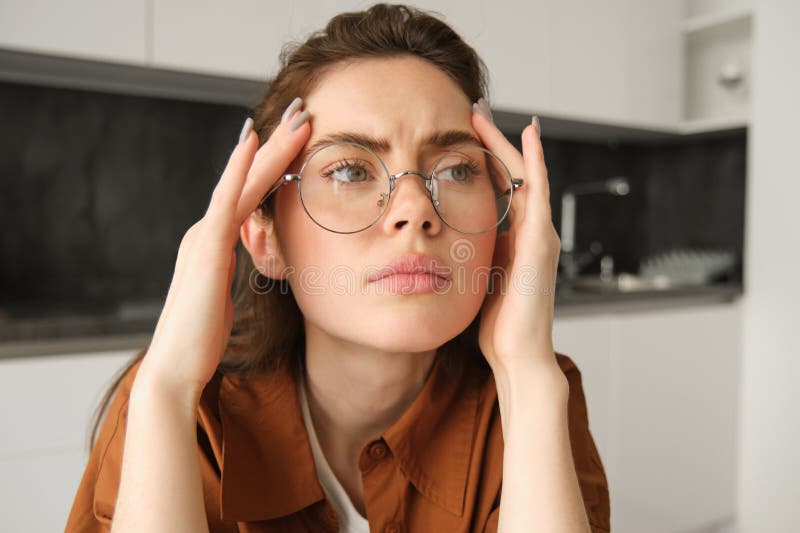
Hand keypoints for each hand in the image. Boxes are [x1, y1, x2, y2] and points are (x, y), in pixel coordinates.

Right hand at [138, 105, 311, 397]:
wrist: (176, 365)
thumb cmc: (201, 338)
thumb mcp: (224, 298)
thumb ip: (232, 275)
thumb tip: (247, 271)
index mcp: (215, 242)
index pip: (251, 194)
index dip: (274, 163)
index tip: (297, 138)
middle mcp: (207, 230)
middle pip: (248, 178)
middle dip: (276, 143)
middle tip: (303, 109)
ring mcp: (204, 235)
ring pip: (243, 180)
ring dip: (270, 146)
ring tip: (297, 117)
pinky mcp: (206, 246)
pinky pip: (228, 199)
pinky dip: (240, 168)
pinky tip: (254, 140)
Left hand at [473, 107, 561, 373]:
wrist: (516, 354)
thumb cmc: (496, 325)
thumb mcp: (478, 279)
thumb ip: (473, 256)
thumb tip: (448, 242)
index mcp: (514, 241)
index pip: (499, 190)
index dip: (482, 162)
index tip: (460, 138)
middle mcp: (531, 232)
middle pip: (512, 175)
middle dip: (491, 143)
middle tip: (470, 111)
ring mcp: (540, 234)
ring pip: (525, 175)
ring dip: (505, 143)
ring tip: (484, 115)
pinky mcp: (541, 241)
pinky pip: (539, 192)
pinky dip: (536, 161)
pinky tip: (529, 135)